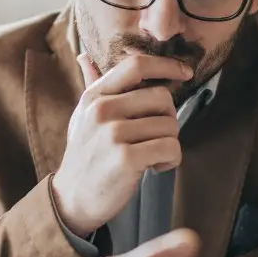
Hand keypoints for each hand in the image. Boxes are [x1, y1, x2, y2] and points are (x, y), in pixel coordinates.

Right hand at [51, 53, 192, 236]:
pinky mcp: (126, 159)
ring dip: (169, 144)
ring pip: (170, 125)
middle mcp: (102, 110)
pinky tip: (154, 167)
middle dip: (168, 119)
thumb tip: (85, 57)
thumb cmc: (85, 156)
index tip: (185, 72)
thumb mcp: (82, 117)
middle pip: (162, 98)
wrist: (71, 199)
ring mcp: (113, 134)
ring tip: (151, 156)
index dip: (167, 65)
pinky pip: (171, 148)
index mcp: (95, 96)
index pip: (136, 66)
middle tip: (155, 138)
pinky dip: (170, 160)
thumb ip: (91, 86)